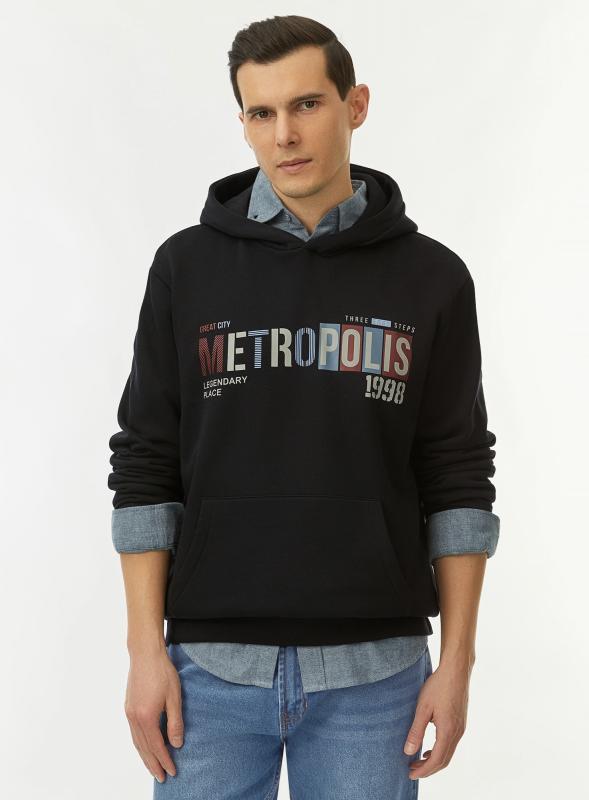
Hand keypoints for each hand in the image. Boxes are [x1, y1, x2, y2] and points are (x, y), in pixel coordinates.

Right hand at [124, 645, 183, 783]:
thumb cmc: (162, 672)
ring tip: (153, 767)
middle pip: (144, 749)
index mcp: (146, 717)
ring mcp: (129, 713)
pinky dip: (139, 744)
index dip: (165, 761)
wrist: (145, 653)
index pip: (157, 746)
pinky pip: (133, 732)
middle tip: (162, 778)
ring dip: (145, 756)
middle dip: (153, 764)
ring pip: (136, 742)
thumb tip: (177, 744)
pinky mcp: (128, 707)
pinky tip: (145, 746)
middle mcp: (134, 718)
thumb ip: (175, 722)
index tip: (172, 772)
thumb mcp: (174, 697)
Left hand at [403, 657, 470, 779]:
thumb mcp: (423, 708)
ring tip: (418, 761)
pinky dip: (440, 751)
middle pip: (444, 760)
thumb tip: (408, 752)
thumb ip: (416, 731)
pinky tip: (429, 747)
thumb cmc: (438, 686)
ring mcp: (461, 728)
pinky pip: (451, 744)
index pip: (436, 760)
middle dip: (428, 769)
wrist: (456, 671)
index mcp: (448, 731)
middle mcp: (457, 733)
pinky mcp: (460, 722)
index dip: (424, 770)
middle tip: (412, 770)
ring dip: (434, 760)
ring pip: (448, 753)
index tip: (411, 774)